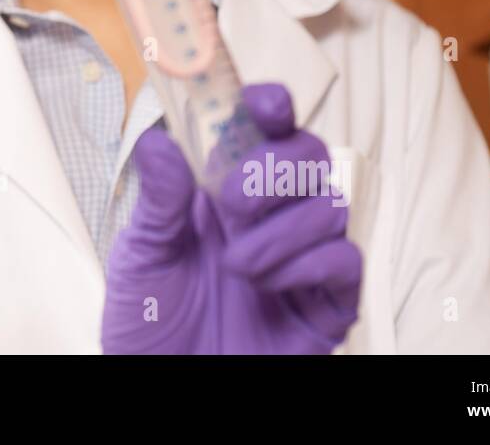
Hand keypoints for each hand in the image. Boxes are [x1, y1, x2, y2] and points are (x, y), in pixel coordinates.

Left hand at [102, 83, 360, 353]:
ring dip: (280, 231)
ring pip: (330, 204)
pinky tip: (272, 284)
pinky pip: (347, 260)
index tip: (263, 103)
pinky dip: (310, 265)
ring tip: (238, 266)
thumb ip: (158, 200)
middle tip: (232, 203)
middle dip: (274, 169)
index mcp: (222, 190)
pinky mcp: (326, 304)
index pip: (261, 130)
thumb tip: (159, 142)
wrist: (165, 386)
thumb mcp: (142, 255)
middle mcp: (269, 215)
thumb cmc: (151, 321)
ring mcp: (301, 257)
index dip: (270, 105)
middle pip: (308, 154)